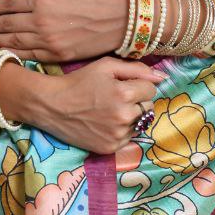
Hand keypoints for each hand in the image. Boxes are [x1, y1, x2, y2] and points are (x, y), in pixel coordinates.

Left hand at [0, 0, 128, 62]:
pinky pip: (28, 54)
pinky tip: (1, 53)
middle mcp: (41, 21)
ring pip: (13, 41)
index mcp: (43, 0)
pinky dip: (12, 53)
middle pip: (6, 24)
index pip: (9, 4)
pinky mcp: (56, 55)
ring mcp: (48, 41)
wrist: (121, 20)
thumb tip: (30, 6)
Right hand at [32, 55, 164, 154]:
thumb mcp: (106, 66)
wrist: (52, 105)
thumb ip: (137, 69)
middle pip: (148, 108)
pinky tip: (105, 123)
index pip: (151, 90)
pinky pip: (129, 138)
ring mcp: (117, 135)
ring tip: (110, 110)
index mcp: (124, 94)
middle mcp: (124, 117)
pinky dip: (122, 130)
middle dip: (137, 101)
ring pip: (140, 123)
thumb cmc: (79, 82)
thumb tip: (162, 77)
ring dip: (131, 117)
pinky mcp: (110, 148)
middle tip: (116, 98)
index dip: (137, 85)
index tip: (122, 85)